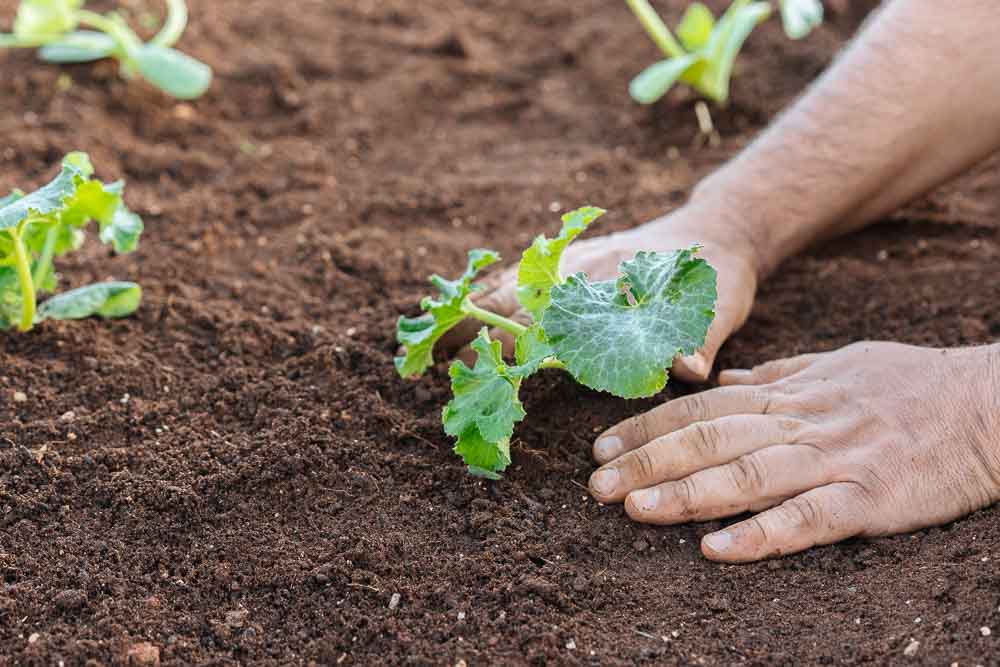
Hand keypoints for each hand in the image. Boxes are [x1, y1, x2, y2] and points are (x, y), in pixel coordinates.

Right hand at [463, 205, 760, 381]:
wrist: (717, 229)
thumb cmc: (716, 273)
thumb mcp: (719, 304)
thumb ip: (701, 337)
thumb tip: (689, 368)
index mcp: (610, 280)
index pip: (552, 318)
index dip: (516, 346)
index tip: (482, 367)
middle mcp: (582, 268)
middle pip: (514, 297)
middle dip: (475, 328)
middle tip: (436, 359)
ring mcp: (573, 262)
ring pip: (509, 284)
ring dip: (472, 310)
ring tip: (434, 339)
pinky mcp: (573, 259)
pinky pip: (520, 274)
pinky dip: (490, 291)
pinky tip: (467, 308)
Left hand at [588, 342, 999, 561]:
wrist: (986, 403)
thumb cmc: (908, 383)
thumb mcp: (834, 364)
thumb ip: (774, 375)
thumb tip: (720, 381)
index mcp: (789, 392)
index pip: (701, 408)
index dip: (647, 426)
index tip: (602, 445)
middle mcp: (802, 421)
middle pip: (710, 439)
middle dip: (647, 461)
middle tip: (596, 485)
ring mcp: (835, 459)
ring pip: (748, 475)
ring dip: (686, 494)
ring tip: (635, 510)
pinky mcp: (870, 497)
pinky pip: (809, 519)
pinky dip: (762, 535)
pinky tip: (718, 550)